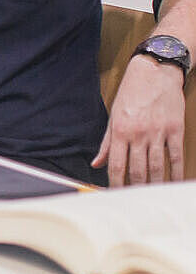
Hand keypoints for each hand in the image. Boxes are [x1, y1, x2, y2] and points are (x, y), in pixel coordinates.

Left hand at [94, 56, 185, 185]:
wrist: (155, 73)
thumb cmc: (131, 94)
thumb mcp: (113, 116)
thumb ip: (106, 143)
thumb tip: (96, 163)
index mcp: (120, 131)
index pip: (116, 165)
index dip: (115, 183)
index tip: (115, 194)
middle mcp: (138, 134)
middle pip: (137, 170)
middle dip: (136, 188)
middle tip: (136, 201)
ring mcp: (158, 133)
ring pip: (157, 167)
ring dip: (155, 185)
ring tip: (154, 197)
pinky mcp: (175, 130)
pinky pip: (176, 156)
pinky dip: (176, 172)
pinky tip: (175, 182)